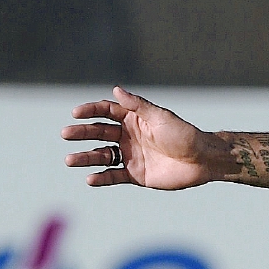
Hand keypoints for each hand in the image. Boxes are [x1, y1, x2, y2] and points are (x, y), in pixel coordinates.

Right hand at [62, 86, 228, 188]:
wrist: (202, 160)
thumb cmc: (184, 134)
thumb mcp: (160, 118)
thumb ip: (138, 106)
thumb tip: (116, 89)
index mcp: (135, 119)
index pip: (107, 112)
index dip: (91, 111)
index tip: (76, 113)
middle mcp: (130, 136)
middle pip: (100, 132)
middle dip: (82, 132)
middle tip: (66, 134)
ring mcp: (131, 155)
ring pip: (102, 155)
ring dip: (86, 157)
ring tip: (70, 160)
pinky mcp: (135, 174)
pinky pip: (113, 176)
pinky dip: (101, 178)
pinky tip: (90, 179)